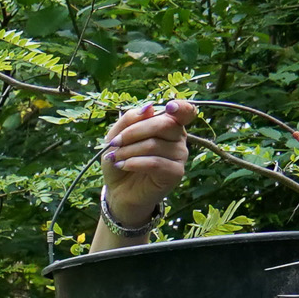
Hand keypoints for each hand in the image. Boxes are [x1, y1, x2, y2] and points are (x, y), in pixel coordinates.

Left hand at [101, 99, 198, 232]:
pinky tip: (122, 165)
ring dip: (128, 150)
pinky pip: (155, 163)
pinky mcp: (176, 173)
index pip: (184, 111)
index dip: (180, 107)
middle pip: (164, 124)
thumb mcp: (116, 137)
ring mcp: (180, 155)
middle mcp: (179, 138)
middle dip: (133, 132)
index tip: (169, 106)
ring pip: (155, 144)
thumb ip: (129, 120)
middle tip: (114, 143)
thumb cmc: (120, 160)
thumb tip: (148, 107)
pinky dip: (134, 163)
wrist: (119, 191)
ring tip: (115, 158)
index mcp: (169, 124)